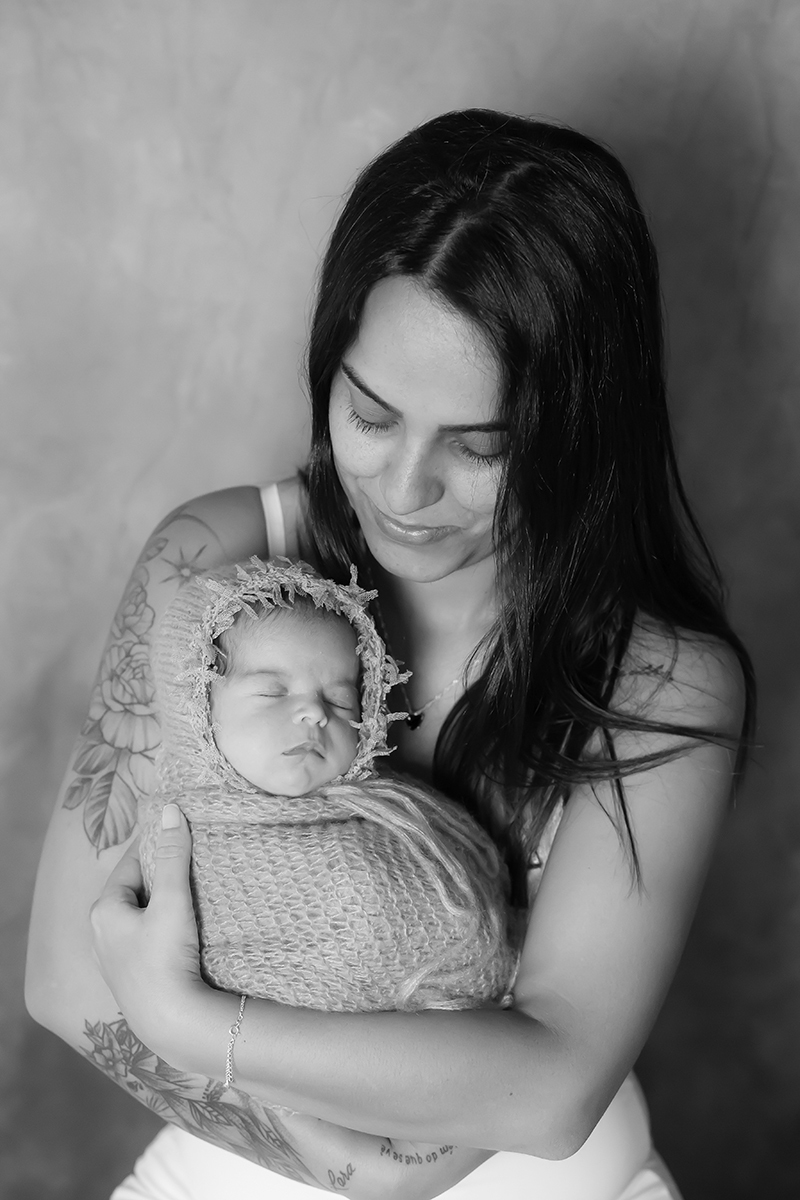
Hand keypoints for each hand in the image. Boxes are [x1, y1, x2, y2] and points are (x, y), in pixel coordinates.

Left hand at [90, 803, 205, 1053]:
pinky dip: (164, 927)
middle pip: (135, 889)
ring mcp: (115, 958)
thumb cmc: (164, 959)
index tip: (181, 834)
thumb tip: (170, 811)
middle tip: (193, 863)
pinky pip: (147, 938)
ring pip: (142, 916)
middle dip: (161, 875)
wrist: (171, 1022)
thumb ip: (172, 856)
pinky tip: (187, 930)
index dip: (155, 846)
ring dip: (164, 903)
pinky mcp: (133, 977)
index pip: (129, 863)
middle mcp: (101, 933)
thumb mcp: (172, 901)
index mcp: (103, 910)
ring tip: (195, 894)